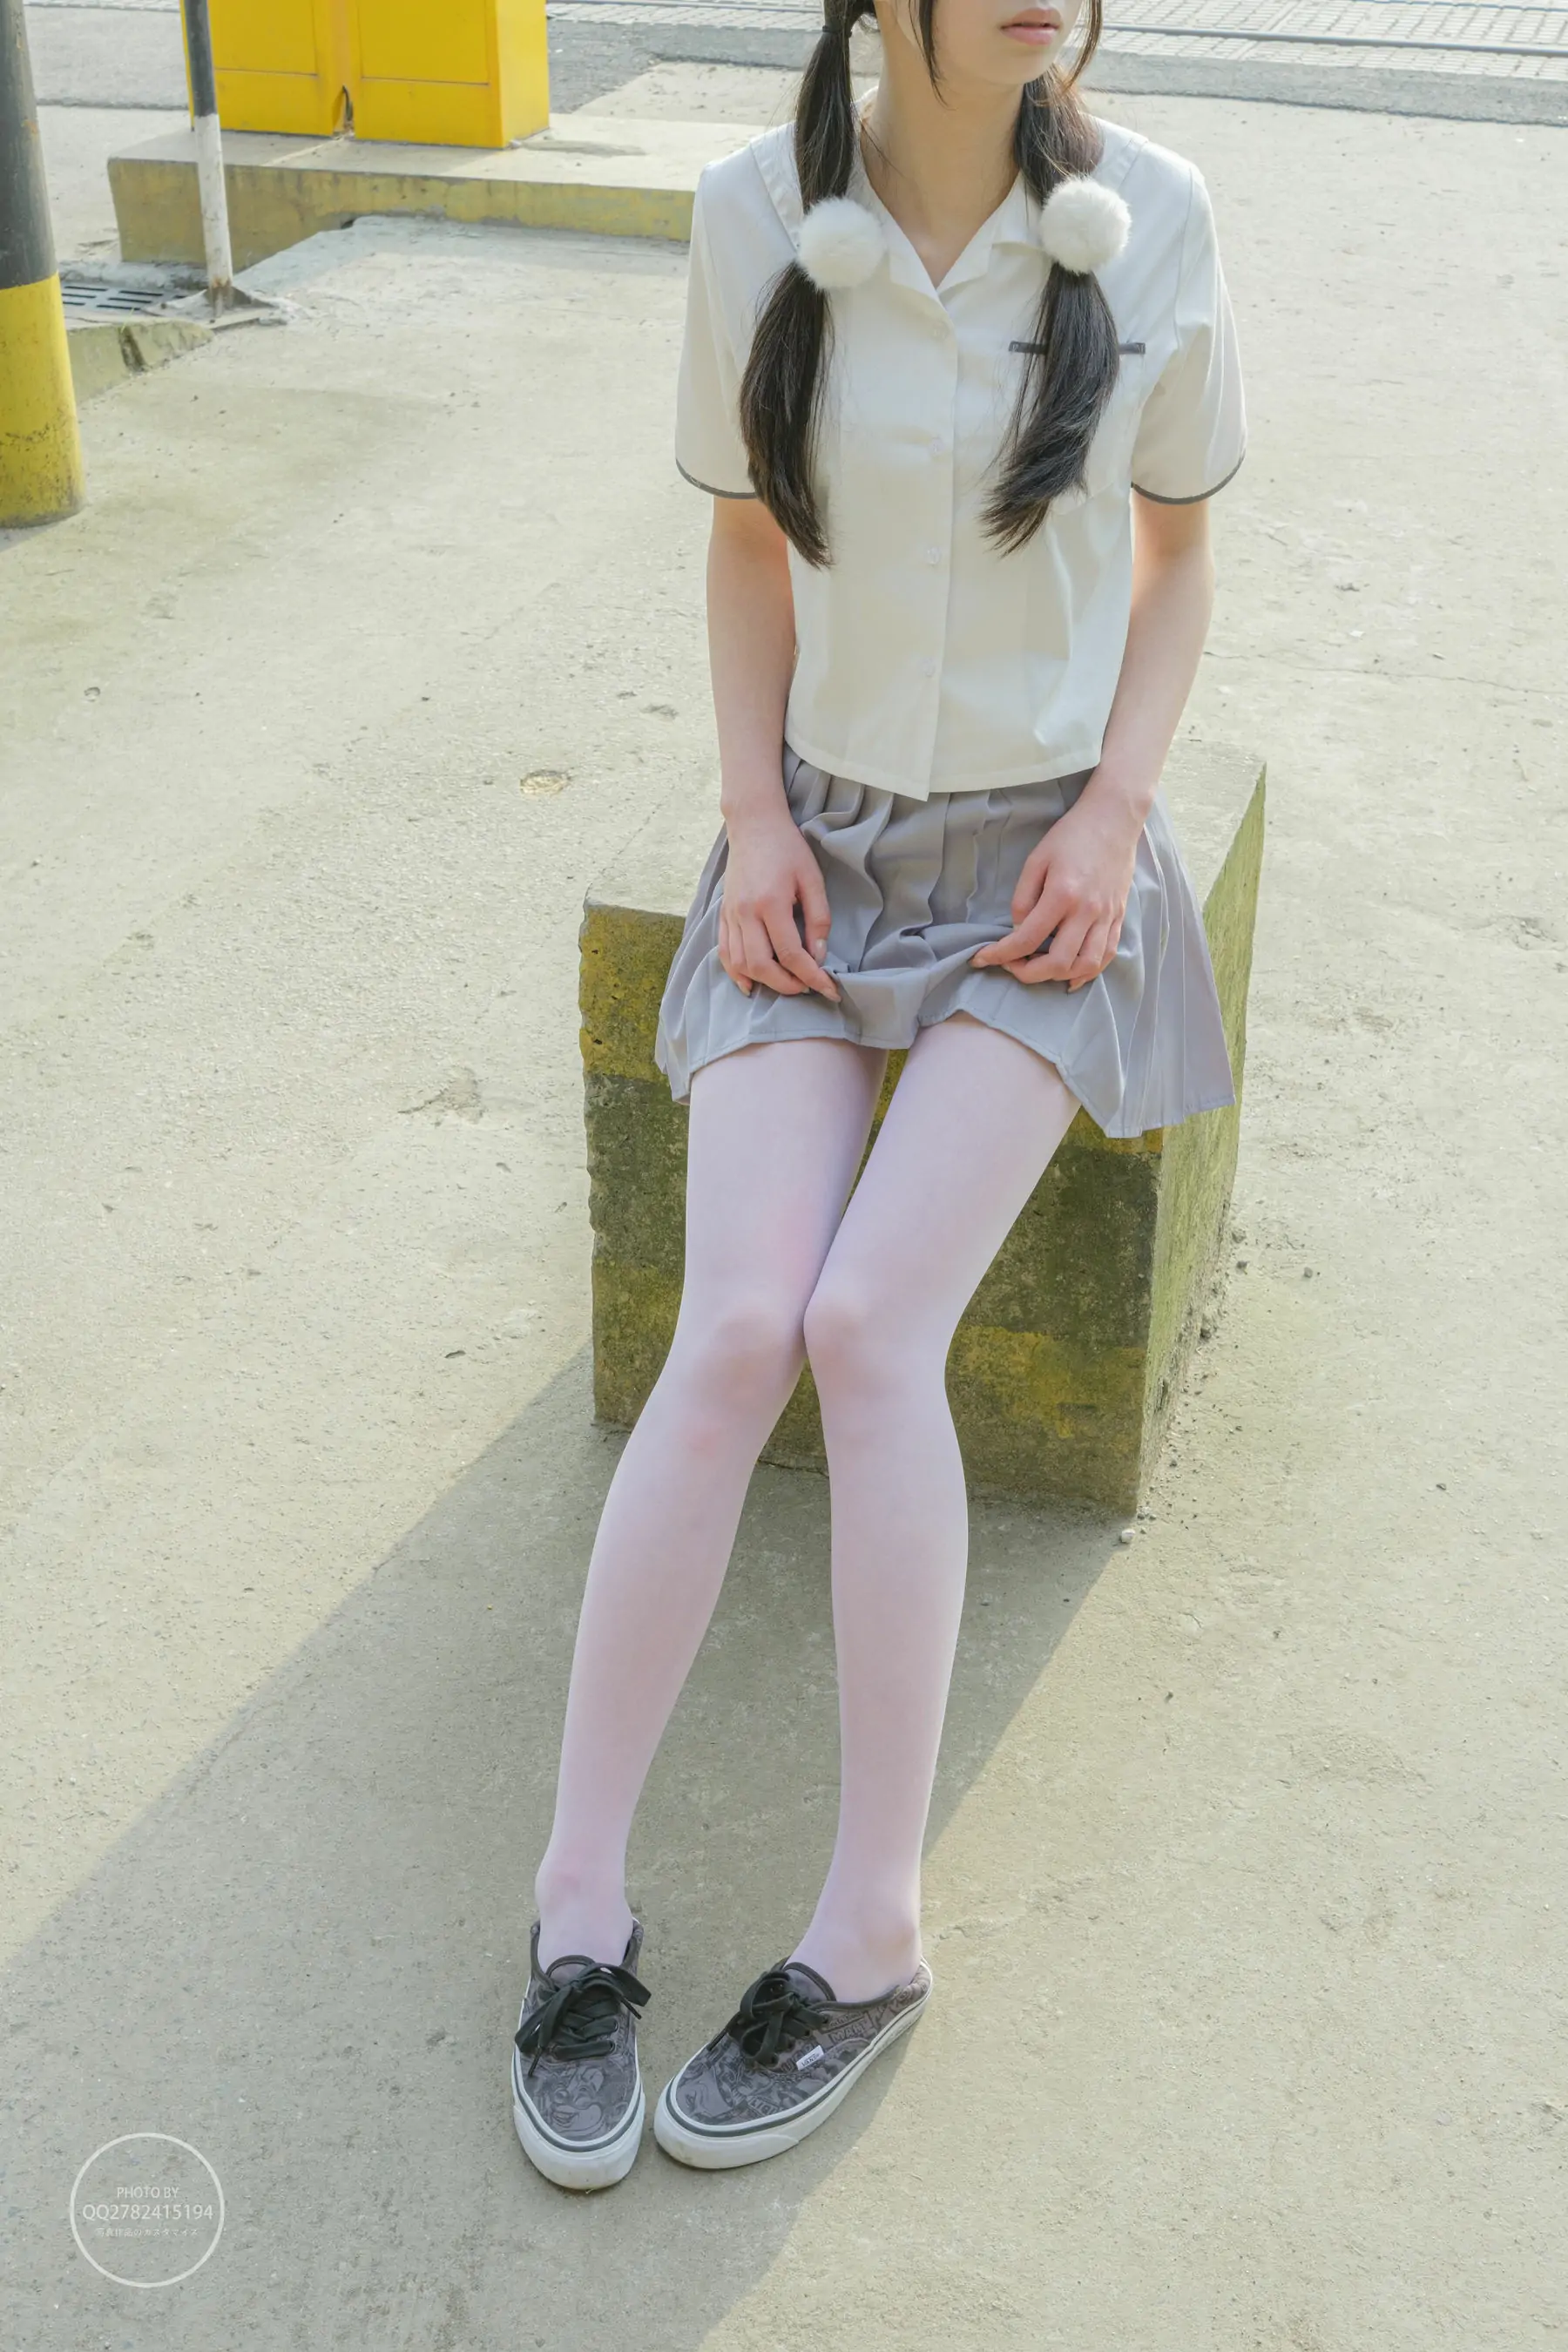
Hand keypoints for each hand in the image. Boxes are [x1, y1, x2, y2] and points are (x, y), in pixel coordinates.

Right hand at [718, 811, 839, 1000]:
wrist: (754, 825)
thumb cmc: (788, 848)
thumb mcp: (812, 879)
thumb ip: (818, 919)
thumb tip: (818, 955)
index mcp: (770, 902)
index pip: (790, 953)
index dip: (810, 975)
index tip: (827, 988)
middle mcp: (745, 912)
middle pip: (761, 965)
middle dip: (786, 984)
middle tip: (807, 986)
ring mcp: (730, 914)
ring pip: (741, 963)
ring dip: (763, 981)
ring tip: (786, 984)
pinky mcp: (723, 914)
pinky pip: (724, 952)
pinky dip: (736, 972)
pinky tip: (750, 984)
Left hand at [969, 782, 1141, 990]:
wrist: (1114, 819)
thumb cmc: (1071, 835)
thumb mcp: (1036, 860)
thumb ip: (1023, 898)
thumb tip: (1017, 929)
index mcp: (1062, 894)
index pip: (1027, 939)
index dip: (1001, 955)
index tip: (983, 958)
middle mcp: (1087, 911)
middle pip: (1057, 963)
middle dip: (1027, 973)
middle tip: (1012, 964)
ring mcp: (1107, 916)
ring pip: (1085, 966)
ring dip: (1058, 977)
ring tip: (1039, 968)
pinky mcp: (1119, 917)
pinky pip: (1107, 955)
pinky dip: (1088, 972)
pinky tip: (1071, 975)